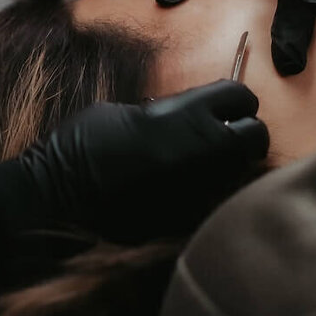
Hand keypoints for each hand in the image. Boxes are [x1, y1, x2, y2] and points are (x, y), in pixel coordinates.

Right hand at [0, 81, 267, 244]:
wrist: (58, 201)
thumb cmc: (81, 148)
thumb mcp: (122, 112)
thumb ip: (163, 112)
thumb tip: (181, 116)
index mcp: (186, 116)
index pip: (241, 96)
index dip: (233, 101)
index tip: (221, 107)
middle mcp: (204, 151)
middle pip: (257, 136)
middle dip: (245, 134)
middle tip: (220, 138)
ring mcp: (201, 190)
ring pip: (239, 172)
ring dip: (226, 165)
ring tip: (195, 166)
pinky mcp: (191, 220)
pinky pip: (214, 200)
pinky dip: (205, 193)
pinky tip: (178, 192)